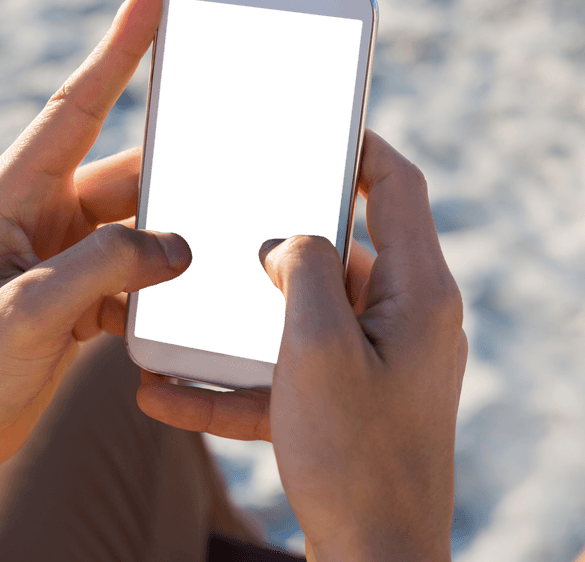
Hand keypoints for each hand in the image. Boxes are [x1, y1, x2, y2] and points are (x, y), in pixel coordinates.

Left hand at [0, 0, 190, 477]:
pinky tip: (189, 301)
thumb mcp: (27, 311)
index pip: (77, 104)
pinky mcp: (74, 293)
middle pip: (127, 171)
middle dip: (177, 167)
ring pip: (138, 225)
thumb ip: (104, 267)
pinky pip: (134, 271)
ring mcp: (60, 253)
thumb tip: (175, 247)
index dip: (119, 46)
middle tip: (236, 145)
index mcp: (12, 193)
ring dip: (174, 237)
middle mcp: (39, 212)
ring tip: (223, 238)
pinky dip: (161, 284)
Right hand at [136, 130, 466, 561]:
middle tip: (227, 205)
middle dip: (279, 232)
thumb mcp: (317, 349)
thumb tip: (293, 240)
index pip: (399, 187)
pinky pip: (288, 375)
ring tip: (184, 303)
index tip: (312, 126)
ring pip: (305, 315)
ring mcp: (379, 365)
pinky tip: (167, 392)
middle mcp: (406, 320)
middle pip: (344, 249)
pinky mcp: (352, 405)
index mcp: (417, 292)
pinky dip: (239, 379)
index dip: (359, 146)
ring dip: (244, 315)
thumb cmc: (355, 459)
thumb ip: (306, 271)